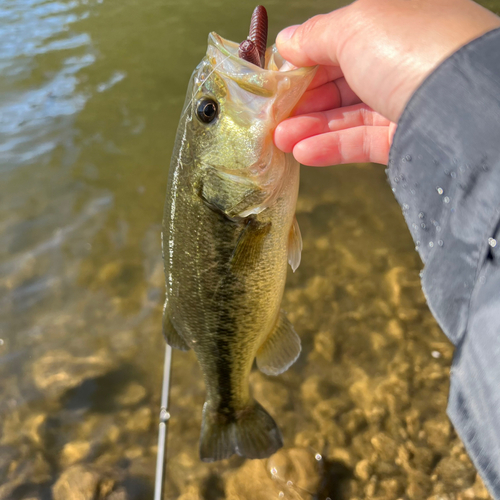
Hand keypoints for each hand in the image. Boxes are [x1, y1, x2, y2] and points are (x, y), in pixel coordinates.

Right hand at [274, 0, 499, 165]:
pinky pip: (361, 141)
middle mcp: (398, 59)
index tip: (274, 81)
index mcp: (392, 22)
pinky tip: (302, 152)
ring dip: (309, 127)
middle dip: (302, 100)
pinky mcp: (405, 137)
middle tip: (271, 117)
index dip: (302, 61)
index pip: (336, 43)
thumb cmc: (411, 47)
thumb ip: (315, 35)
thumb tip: (286, 41)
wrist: (463, 103)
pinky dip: (330, 147)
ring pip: (346, 115)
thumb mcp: (355, 27)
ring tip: (278, 139)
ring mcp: (403, 100)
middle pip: (338, 82)